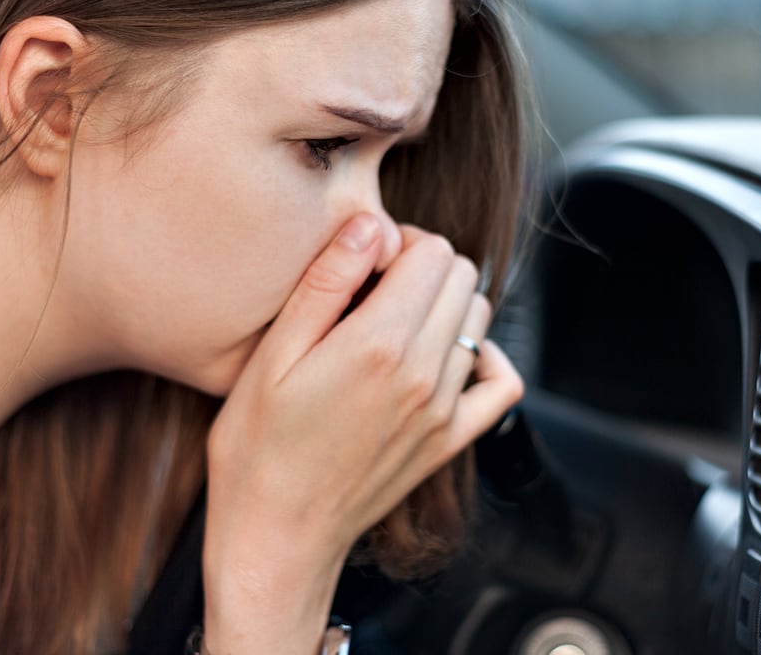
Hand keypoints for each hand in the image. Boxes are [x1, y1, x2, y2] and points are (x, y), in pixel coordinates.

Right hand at [201, 213, 522, 651]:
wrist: (276, 535)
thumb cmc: (257, 447)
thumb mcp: (271, 355)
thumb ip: (326, 284)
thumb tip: (370, 225)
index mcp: (379, 344)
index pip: (433, 251)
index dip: (400, 241)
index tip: (366, 261)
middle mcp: (425, 373)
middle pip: (463, 276)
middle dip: (425, 266)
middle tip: (377, 287)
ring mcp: (445, 410)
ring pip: (478, 318)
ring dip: (446, 305)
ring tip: (396, 321)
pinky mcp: (451, 440)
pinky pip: (502, 383)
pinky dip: (483, 356)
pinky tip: (444, 355)